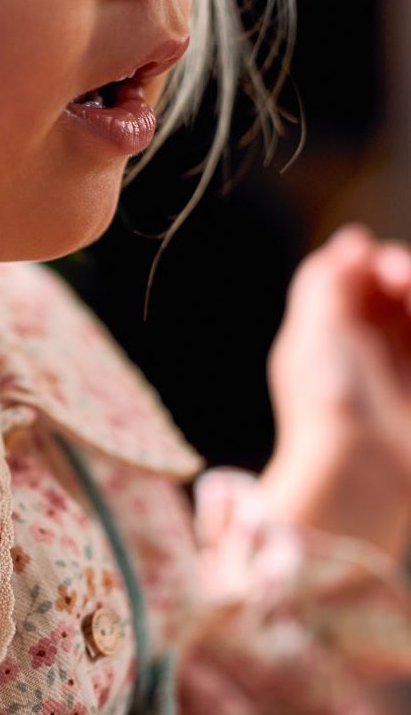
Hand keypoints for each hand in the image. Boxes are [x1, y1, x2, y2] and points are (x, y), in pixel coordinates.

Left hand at [261, 224, 410, 558]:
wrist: (361, 471)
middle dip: (403, 269)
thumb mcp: (312, 329)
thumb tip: (353, 242)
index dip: (371, 261)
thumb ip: (327, 279)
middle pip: (397, 288)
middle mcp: (367, 347)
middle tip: (402, 277)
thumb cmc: (329, 399)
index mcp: (327, 332)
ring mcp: (402, 367)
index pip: (358, 277)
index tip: (374, 263)